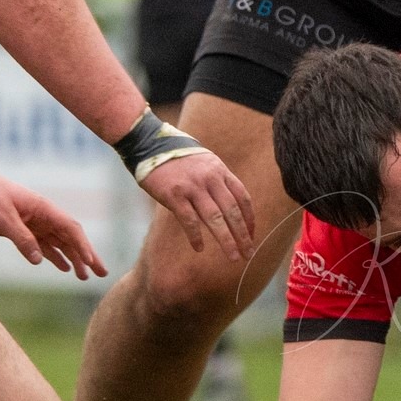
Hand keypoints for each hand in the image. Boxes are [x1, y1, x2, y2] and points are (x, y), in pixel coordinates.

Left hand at [0, 166, 105, 278]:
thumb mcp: (2, 218)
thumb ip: (22, 238)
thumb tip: (39, 259)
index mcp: (43, 209)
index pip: (70, 229)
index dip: (83, 246)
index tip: (92, 263)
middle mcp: (43, 216)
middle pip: (70, 238)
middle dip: (87, 255)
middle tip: (101, 273)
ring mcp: (33, 223)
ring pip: (59, 243)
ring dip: (72, 259)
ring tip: (84, 277)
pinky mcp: (21, 229)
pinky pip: (43, 245)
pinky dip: (54, 256)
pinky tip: (63, 267)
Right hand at [138, 149, 256, 260]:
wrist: (149, 143)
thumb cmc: (177, 157)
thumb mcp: (205, 163)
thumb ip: (217, 181)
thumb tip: (228, 207)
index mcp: (220, 171)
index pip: (242, 198)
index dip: (249, 219)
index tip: (251, 235)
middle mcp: (210, 178)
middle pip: (232, 212)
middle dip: (243, 235)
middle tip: (249, 254)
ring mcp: (192, 186)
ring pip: (215, 219)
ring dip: (227, 240)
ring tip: (234, 257)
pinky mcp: (174, 194)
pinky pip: (189, 220)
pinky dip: (196, 236)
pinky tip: (199, 248)